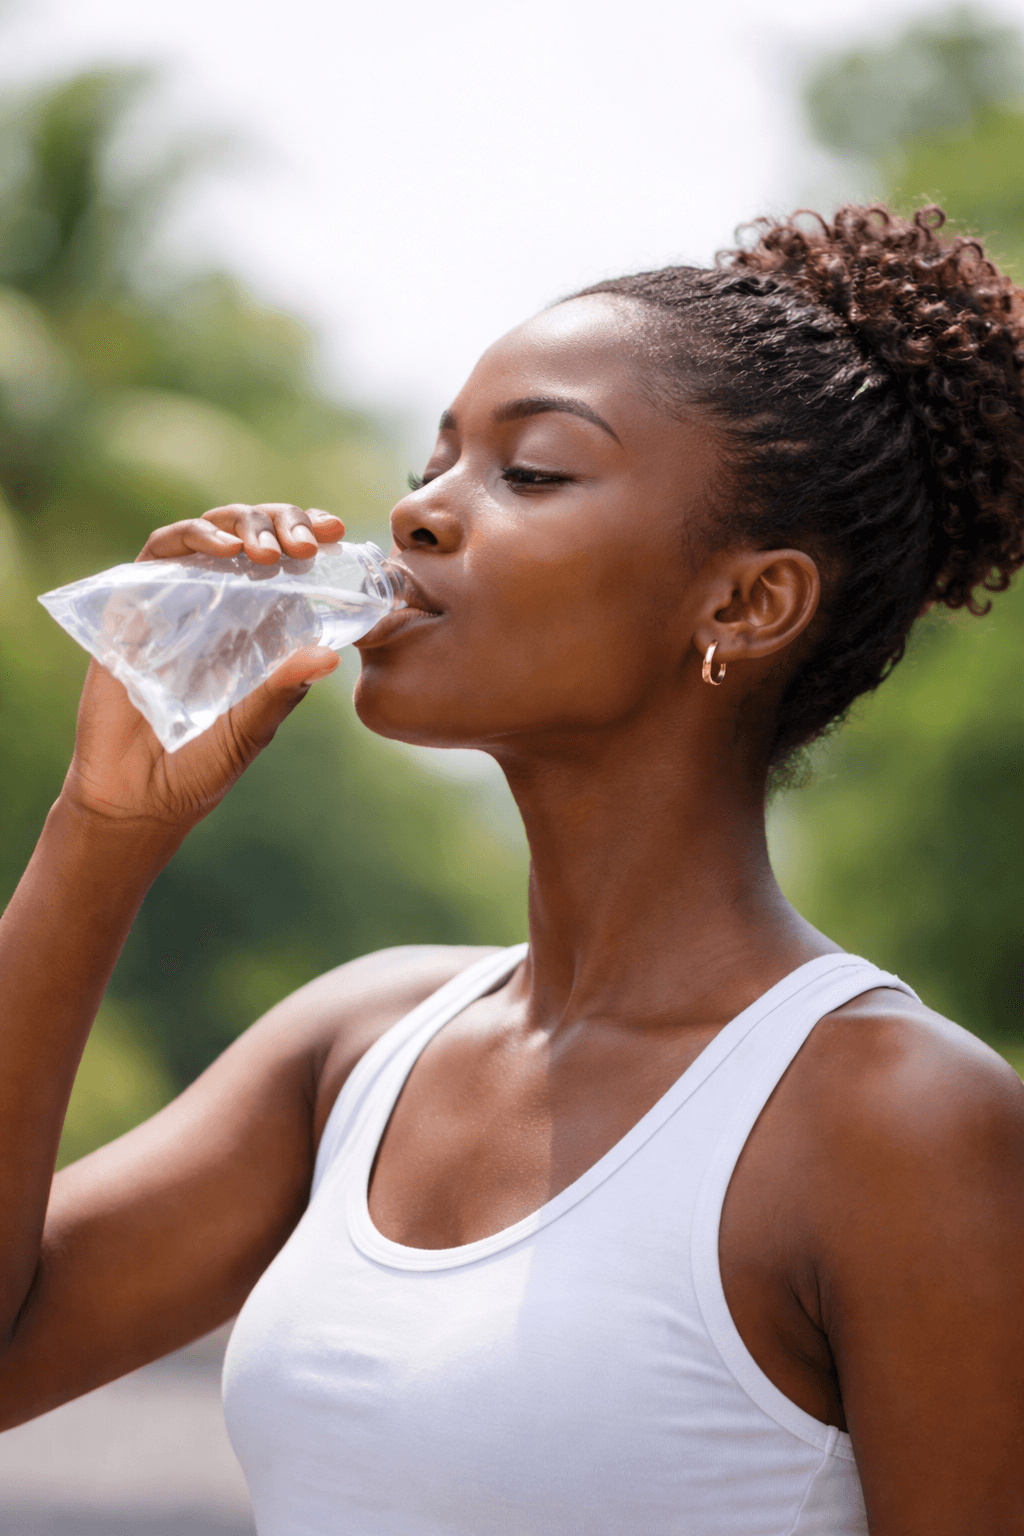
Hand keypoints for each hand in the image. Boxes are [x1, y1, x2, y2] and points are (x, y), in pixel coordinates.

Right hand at [62, 504, 346, 838]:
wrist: (137, 796)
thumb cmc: (202, 766)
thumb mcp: (254, 727)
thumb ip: (283, 689)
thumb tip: (330, 654)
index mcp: (259, 626)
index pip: (289, 561)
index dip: (309, 533)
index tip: (335, 531)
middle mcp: (221, 605)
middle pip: (254, 534)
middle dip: (284, 522)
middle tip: (306, 542)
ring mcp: (177, 601)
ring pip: (212, 532)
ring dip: (245, 525)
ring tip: (268, 549)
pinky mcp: (134, 605)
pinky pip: (160, 552)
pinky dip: (193, 538)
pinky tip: (225, 548)